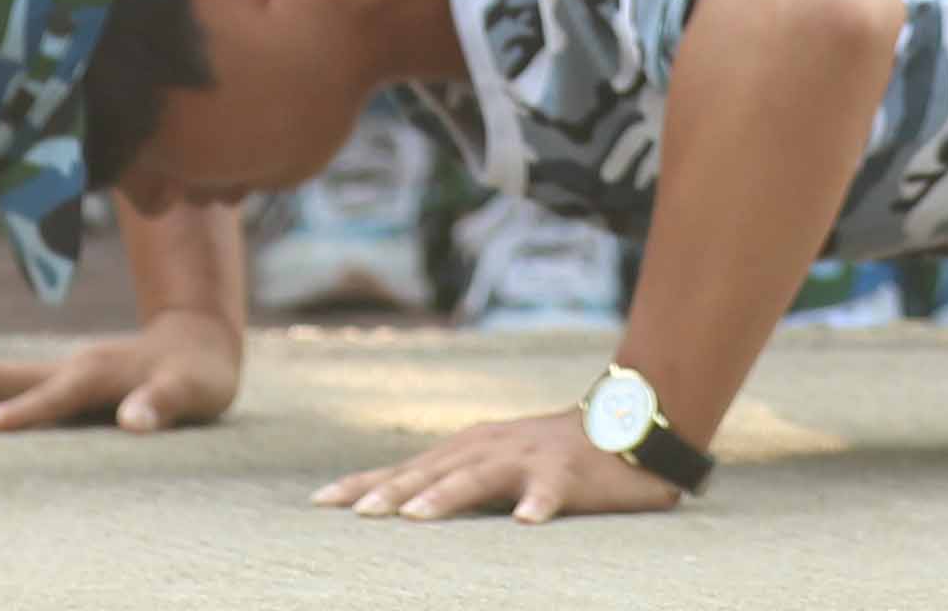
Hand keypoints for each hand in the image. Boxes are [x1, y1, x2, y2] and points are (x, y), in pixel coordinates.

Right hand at [0, 312, 240, 436]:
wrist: (197, 338)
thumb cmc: (197, 373)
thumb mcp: (195, 390)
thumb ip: (165, 403)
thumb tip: (134, 421)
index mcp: (96, 372)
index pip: (50, 396)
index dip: (16, 414)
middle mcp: (66, 367)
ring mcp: (55, 372)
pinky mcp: (52, 382)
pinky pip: (0, 388)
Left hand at [311, 406, 686, 524]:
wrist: (627, 423)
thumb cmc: (550, 454)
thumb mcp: (493, 463)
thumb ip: (453, 480)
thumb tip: (394, 507)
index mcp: (468, 448)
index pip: (405, 467)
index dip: (364, 483)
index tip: (320, 503)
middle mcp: (490, 446)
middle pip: (433, 470)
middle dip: (394, 491)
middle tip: (358, 515)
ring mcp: (528, 457)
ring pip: (481, 476)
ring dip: (448, 494)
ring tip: (417, 518)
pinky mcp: (568, 472)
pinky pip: (552, 491)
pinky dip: (538, 504)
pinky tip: (526, 524)